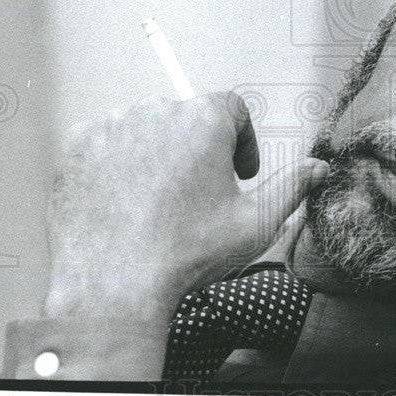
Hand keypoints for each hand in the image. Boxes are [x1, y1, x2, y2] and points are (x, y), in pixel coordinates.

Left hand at [42, 93, 327, 323]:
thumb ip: (293, 186)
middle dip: (197, 149)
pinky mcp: (78, 144)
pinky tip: (126, 203)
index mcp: (204, 120)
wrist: (113, 286)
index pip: (232, 109)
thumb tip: (318, 168)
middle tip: (197, 195)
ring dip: (157, 154)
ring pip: (145, 129)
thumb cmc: (186, 255)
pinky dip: (117, 164)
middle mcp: (156, 110)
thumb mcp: (257, 224)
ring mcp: (112, 125)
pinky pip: (106, 142)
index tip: (237, 172)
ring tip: (159, 202)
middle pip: (187, 117)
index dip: (242, 141)